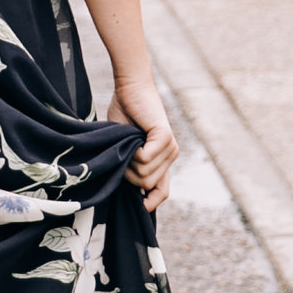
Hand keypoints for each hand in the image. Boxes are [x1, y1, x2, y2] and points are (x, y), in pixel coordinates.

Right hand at [109, 69, 178, 211]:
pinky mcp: (165, 137)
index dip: (150, 202)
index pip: (162, 192)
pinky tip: (132, 136)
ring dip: (129, 162)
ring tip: (126, 143)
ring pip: (145, 174)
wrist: (129, 88)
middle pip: (146, 184)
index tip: (137, 205)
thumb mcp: (124, 147)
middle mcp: (170, 155)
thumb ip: (128, 166)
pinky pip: (145, 159)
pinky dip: (133, 152)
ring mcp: (170, 147)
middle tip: (121, 154)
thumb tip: (125, 190)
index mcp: (162, 160)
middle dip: (128, 174)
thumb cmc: (123, 114)